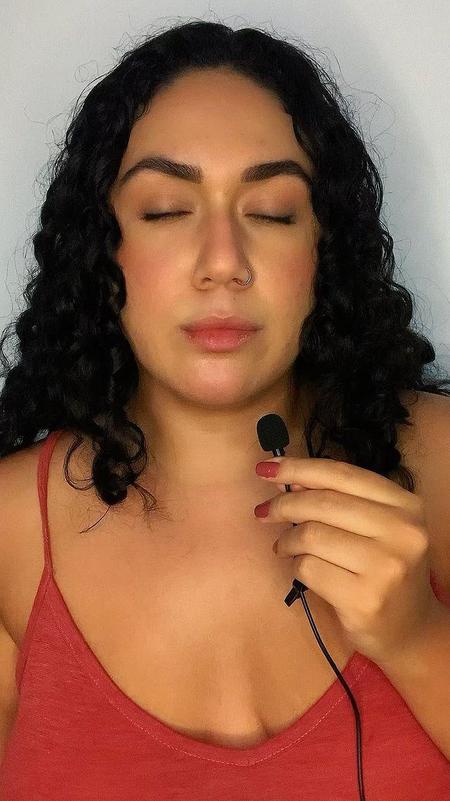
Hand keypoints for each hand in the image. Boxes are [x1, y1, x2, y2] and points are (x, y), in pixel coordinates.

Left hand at [254, 456, 440, 666]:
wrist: (412, 630)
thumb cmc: (386, 569)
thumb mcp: (376, 527)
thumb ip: (341, 499)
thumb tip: (294, 479)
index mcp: (406, 505)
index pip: (343, 474)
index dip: (299, 467)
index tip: (266, 468)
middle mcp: (402, 531)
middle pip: (322, 503)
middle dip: (283, 504)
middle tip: (264, 512)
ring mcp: (386, 567)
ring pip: (310, 535)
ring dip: (286, 540)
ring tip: (284, 547)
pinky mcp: (364, 599)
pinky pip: (308, 568)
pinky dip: (295, 565)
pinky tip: (300, 568)